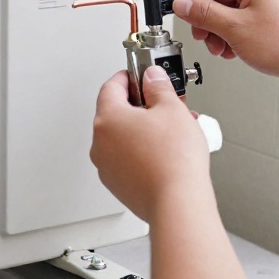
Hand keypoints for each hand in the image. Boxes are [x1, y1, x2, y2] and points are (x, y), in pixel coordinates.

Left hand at [90, 66, 211, 221]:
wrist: (178, 203)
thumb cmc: (173, 160)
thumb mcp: (172, 109)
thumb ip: (159, 87)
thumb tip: (152, 77)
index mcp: (107, 119)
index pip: (111, 86)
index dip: (129, 76)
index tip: (141, 75)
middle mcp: (100, 144)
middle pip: (117, 113)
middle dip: (142, 106)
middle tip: (163, 104)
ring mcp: (107, 167)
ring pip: (124, 138)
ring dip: (144, 129)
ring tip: (173, 130)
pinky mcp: (119, 185)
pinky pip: (128, 159)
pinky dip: (143, 151)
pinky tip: (167, 152)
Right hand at [168, 0, 278, 84]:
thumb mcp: (236, 28)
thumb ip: (205, 14)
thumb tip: (184, 3)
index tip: (173, 1)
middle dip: (204, 16)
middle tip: (197, 32)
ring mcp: (269, 4)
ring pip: (229, 12)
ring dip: (217, 30)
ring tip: (217, 47)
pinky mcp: (271, 21)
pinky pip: (241, 23)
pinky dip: (231, 36)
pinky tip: (231, 51)